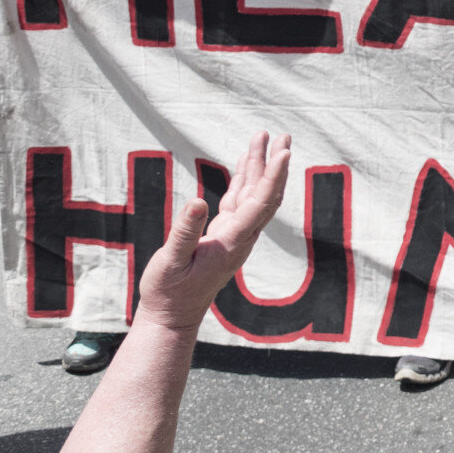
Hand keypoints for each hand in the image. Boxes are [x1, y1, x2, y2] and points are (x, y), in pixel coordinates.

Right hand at [134, 131, 291, 332]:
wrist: (172, 317)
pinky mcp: (224, 236)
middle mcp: (240, 237)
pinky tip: (245, 165)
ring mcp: (234, 236)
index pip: (260, 203)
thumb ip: (184, 233)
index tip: (284, 152)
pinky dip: (243, 181)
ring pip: (252, 195)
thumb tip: (196, 200)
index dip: (273, 176)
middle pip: (265, 194)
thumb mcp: (170, 262)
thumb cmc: (169, 292)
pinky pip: (239, 202)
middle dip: (274, 164)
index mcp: (232, 242)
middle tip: (283, 135)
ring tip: (263, 138)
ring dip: (258, 167)